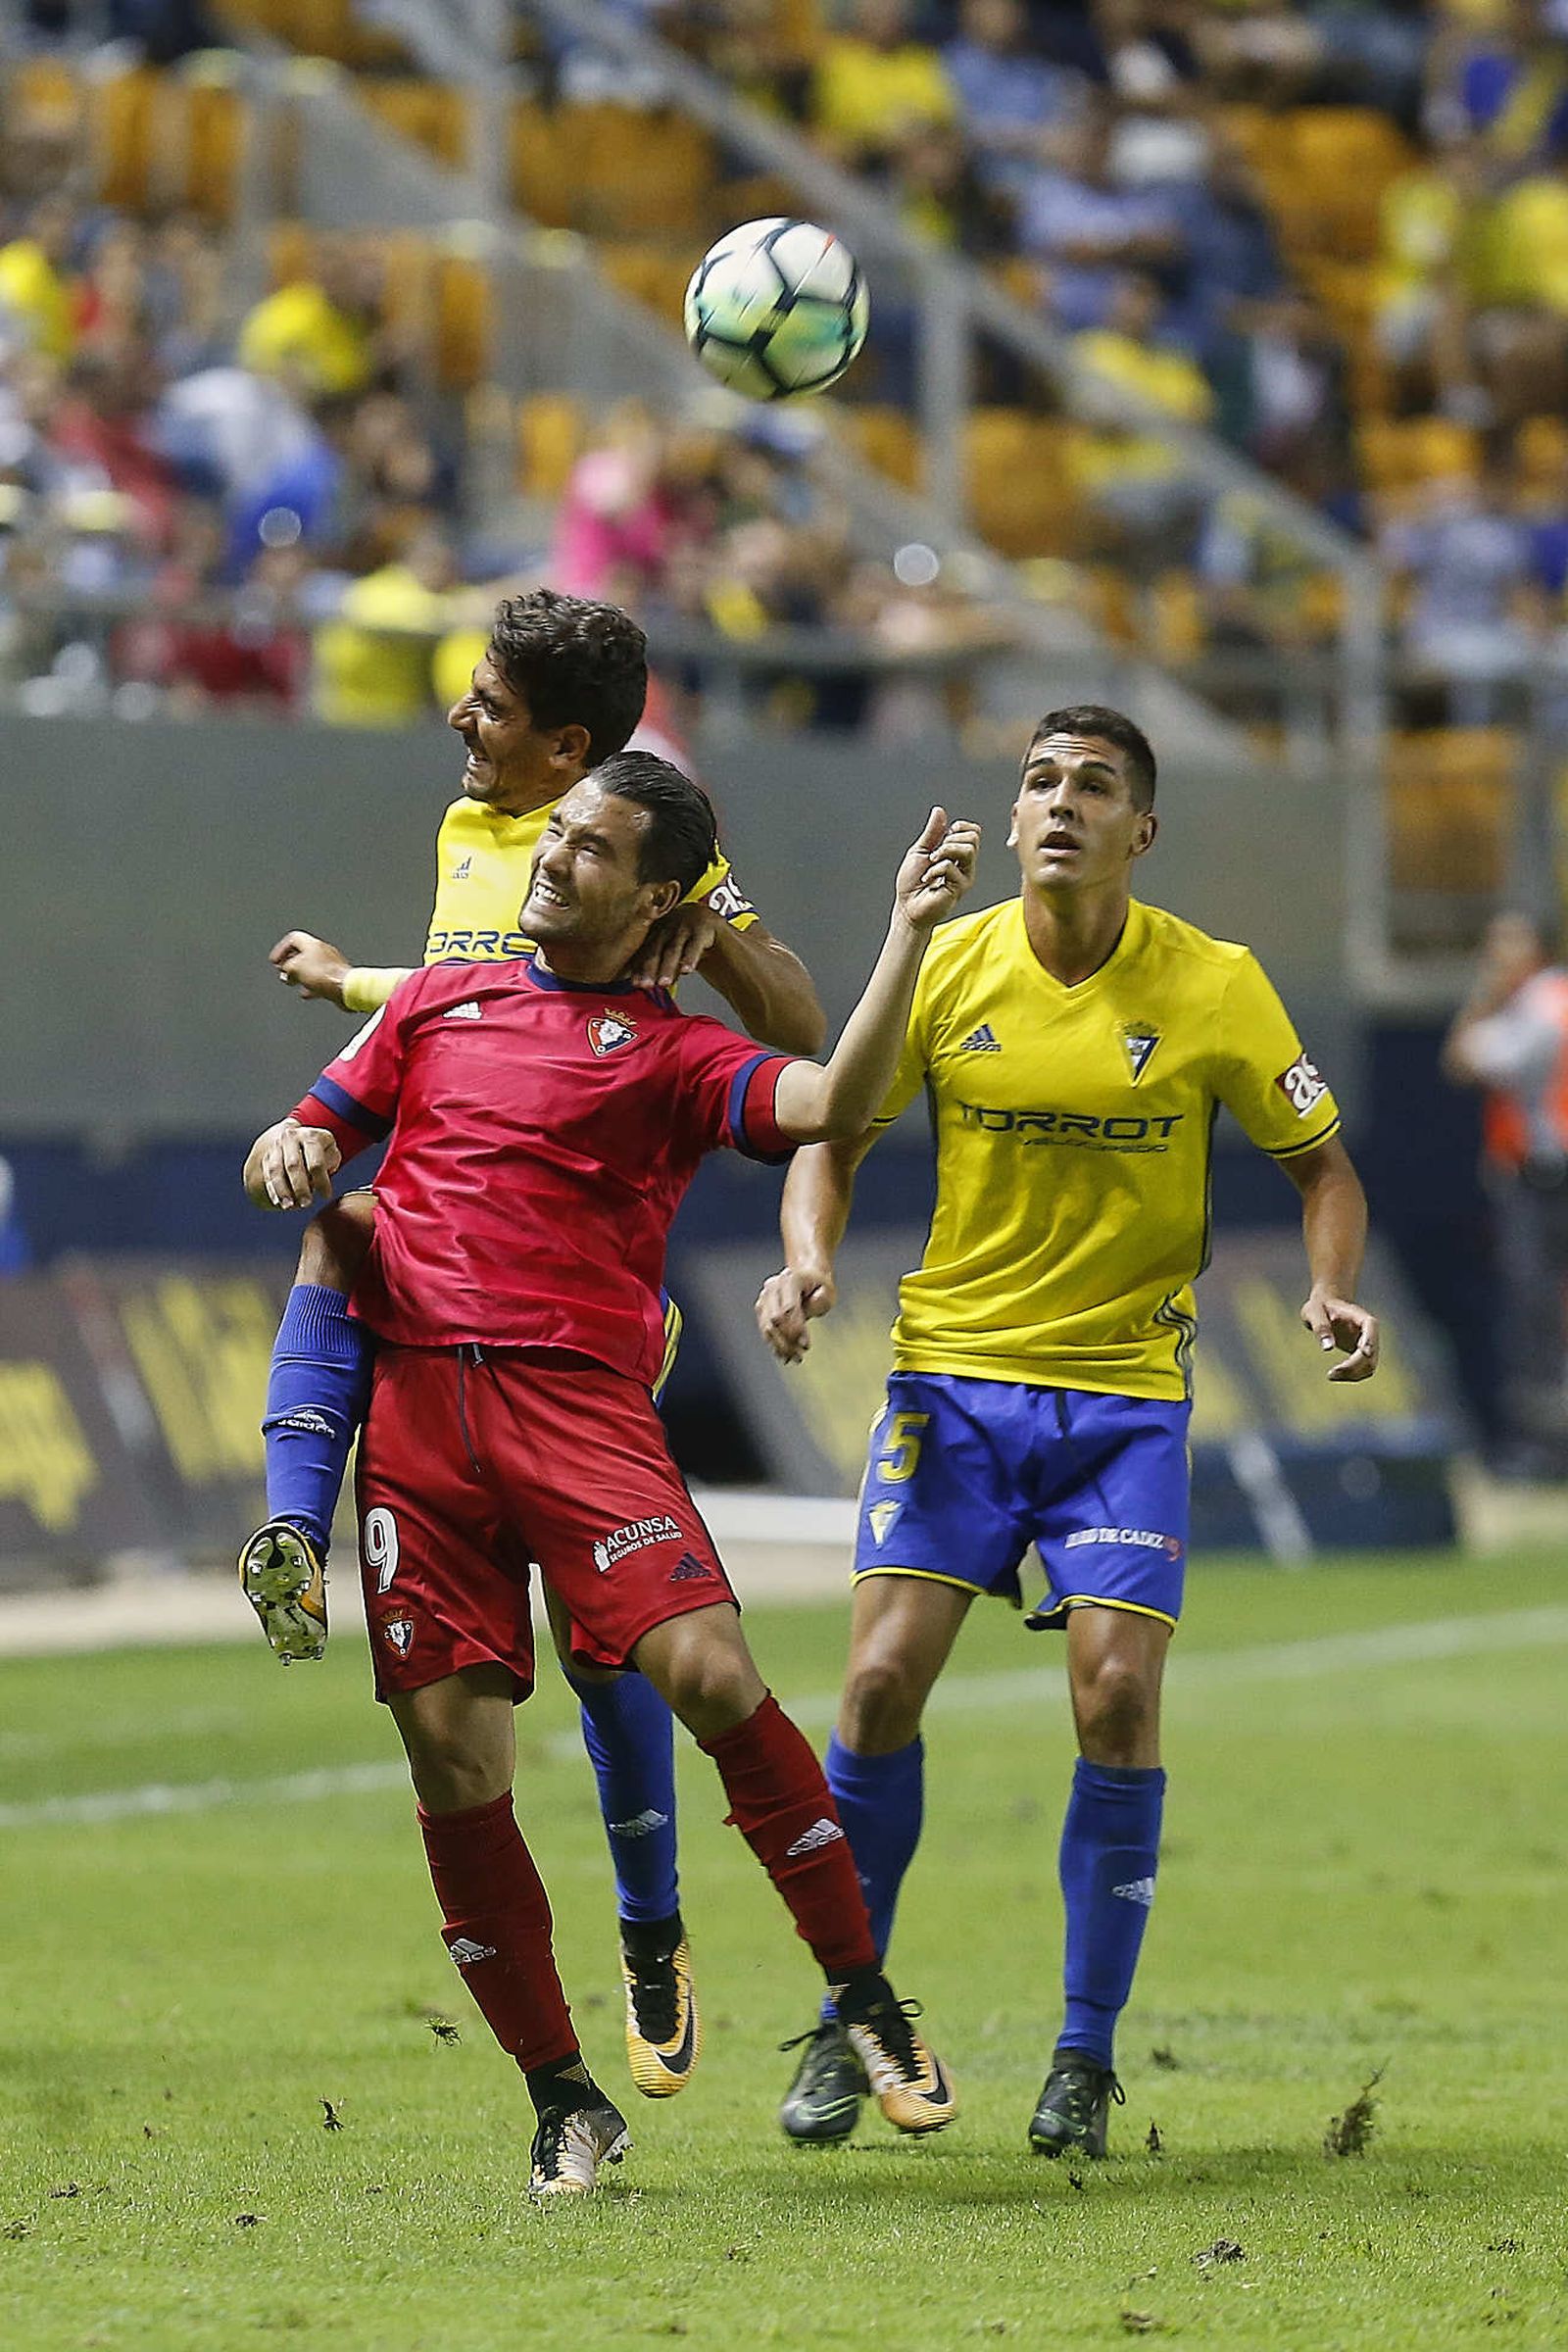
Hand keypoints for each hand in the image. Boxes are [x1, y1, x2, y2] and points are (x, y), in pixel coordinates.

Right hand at [246, 1118, 341, 1210]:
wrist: (293, 1136)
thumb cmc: (318, 1149)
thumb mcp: (330, 1150)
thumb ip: (330, 1162)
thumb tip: (323, 1177)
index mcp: (310, 1136)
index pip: (316, 1161)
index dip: (321, 1180)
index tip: (326, 1196)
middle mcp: (290, 1139)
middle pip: (293, 1165)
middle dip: (299, 1187)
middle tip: (306, 1203)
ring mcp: (276, 1147)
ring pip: (276, 1170)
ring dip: (282, 1190)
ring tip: (289, 1206)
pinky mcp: (266, 1157)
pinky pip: (267, 1175)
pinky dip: (272, 1190)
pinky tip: (278, 1202)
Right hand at [271, 931, 351, 1006]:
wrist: (345, 988)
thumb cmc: (324, 975)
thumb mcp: (294, 968)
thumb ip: (286, 967)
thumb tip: (287, 972)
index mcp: (313, 944)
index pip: (293, 938)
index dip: (281, 949)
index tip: (275, 961)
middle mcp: (323, 951)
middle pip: (302, 952)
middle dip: (290, 963)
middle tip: (283, 971)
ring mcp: (331, 964)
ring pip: (311, 967)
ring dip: (300, 974)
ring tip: (293, 981)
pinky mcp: (336, 977)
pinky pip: (320, 979)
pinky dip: (311, 985)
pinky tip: (307, 992)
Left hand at [624, 903, 721, 990]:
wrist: (709, 919)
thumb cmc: (686, 939)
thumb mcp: (671, 949)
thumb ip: (659, 964)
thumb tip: (643, 985)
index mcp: (656, 931)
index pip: (645, 951)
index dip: (639, 967)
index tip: (636, 983)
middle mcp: (668, 927)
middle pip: (656, 949)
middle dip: (649, 968)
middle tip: (646, 985)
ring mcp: (684, 926)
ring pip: (674, 949)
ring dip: (667, 967)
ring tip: (663, 983)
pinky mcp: (702, 928)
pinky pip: (695, 945)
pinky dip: (689, 958)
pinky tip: (686, 970)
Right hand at [755, 1265, 836, 1363]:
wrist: (806, 1276)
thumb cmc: (819, 1286)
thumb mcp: (828, 1291)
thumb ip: (821, 1299)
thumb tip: (806, 1312)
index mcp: (790, 1279)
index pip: (789, 1308)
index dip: (796, 1329)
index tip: (806, 1346)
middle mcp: (773, 1286)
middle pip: (775, 1319)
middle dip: (787, 1340)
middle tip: (800, 1356)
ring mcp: (764, 1297)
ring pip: (767, 1327)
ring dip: (780, 1346)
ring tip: (795, 1359)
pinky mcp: (761, 1308)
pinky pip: (764, 1330)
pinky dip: (774, 1344)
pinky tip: (785, 1356)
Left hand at [894, 809, 980, 934]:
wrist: (907, 906)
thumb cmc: (912, 882)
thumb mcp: (920, 850)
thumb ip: (932, 832)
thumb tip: (939, 811)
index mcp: (957, 853)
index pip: (973, 831)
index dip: (959, 827)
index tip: (943, 836)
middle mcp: (965, 864)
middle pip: (973, 838)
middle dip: (950, 840)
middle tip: (935, 853)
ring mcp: (965, 875)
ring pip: (967, 850)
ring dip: (944, 852)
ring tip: (931, 863)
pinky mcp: (960, 887)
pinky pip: (951, 866)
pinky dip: (934, 869)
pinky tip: (927, 878)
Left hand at [1300, 1289, 1379, 1381]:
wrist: (1324, 1308)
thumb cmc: (1319, 1308)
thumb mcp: (1313, 1312)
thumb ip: (1320, 1327)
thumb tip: (1327, 1348)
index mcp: (1361, 1317)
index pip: (1371, 1326)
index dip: (1370, 1340)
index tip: (1364, 1353)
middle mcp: (1369, 1332)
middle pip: (1371, 1352)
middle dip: (1354, 1366)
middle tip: (1331, 1374)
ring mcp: (1368, 1344)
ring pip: (1370, 1365)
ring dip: (1353, 1374)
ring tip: (1331, 1375)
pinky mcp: (1362, 1354)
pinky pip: (1363, 1370)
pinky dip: (1352, 1375)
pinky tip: (1335, 1374)